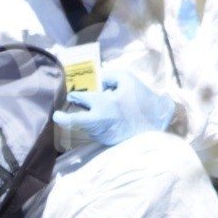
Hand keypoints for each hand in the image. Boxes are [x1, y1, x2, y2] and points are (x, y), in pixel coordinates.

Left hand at [51, 70, 173, 147]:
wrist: (158, 119)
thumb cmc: (141, 97)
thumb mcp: (126, 78)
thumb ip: (107, 76)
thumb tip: (94, 80)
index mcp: (103, 104)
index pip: (80, 100)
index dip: (73, 96)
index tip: (69, 96)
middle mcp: (100, 121)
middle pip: (74, 123)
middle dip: (65, 118)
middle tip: (58, 116)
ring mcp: (103, 134)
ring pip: (85, 126)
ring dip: (85, 118)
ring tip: (93, 111)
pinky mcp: (108, 141)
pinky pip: (95, 132)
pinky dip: (95, 125)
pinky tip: (104, 118)